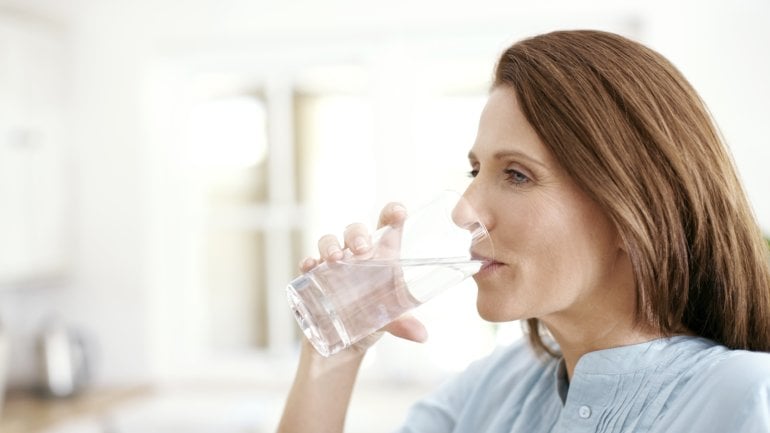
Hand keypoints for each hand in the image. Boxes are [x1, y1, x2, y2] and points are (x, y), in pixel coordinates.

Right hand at [299, 202, 427, 354]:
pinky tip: (310, 267)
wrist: (345, 344)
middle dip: (357, 234)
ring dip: (330, 245)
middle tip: (362, 250)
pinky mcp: (315, 279)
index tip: (399, 212)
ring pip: (330, 241)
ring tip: (335, 259)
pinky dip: (308, 262)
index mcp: (382, 257)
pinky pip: (309, 264)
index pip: (387, 227)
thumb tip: (421, 335)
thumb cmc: (373, 319)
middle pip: (355, 231)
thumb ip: (404, 325)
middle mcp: (357, 256)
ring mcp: (334, 265)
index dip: (392, 213)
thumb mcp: (390, 321)